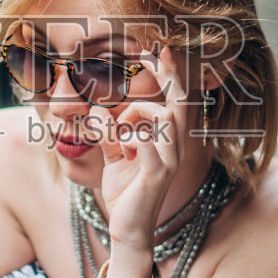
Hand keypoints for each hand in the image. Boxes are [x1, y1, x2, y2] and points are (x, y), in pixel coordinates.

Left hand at [88, 44, 190, 257]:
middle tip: (155, 49)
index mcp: (167, 140)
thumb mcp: (114, 155)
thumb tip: (98, 110)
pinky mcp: (156, 175)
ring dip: (136, 115)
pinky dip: (128, 137)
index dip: (171, 74)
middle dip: (170, 75)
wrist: (127, 229)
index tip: (161, 48)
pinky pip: (147, 143)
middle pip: (179, 103)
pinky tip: (119, 148)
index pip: (175, 101)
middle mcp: (175, 147)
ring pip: (163, 118)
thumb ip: (109, 131)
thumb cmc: (124, 191)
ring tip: (116, 133)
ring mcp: (169, 161)